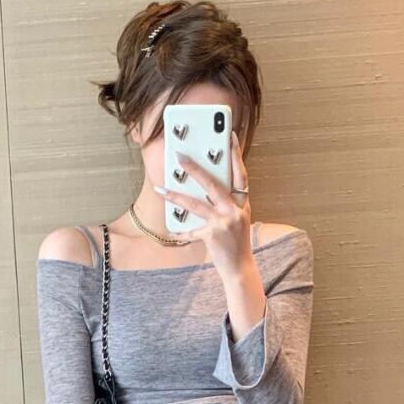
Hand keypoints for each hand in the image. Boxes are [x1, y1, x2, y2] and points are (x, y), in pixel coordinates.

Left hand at [154, 127, 251, 278]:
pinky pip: (191, 230)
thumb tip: (205, 187)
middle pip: (212, 183)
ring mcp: (223, 222)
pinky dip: (181, 230)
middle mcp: (235, 210)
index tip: (228, 135)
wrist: (240, 269)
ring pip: (195, 204)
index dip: (235, 154)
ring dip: (176, 196)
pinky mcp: (212, 235)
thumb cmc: (236, 242)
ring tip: (161, 189)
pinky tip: (172, 230)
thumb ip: (226, 203)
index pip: (240, 173)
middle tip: (179, 156)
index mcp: (242, 203)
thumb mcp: (237, 218)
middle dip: (194, 169)